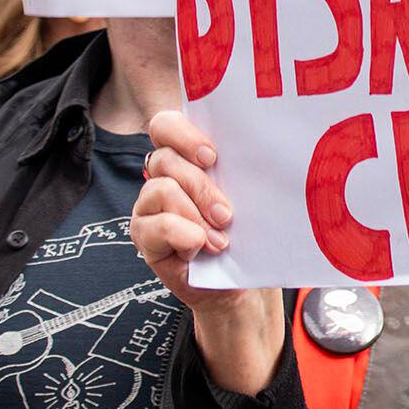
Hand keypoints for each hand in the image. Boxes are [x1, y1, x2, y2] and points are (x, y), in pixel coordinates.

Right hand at [133, 110, 284, 395]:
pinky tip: (200, 247)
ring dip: (195, 214)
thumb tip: (264, 149)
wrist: (245, 282)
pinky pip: (153, 225)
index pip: (166, 126)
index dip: (182, 134)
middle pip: (166, 158)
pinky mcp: (145, 235)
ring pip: (161, 189)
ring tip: (221, 238)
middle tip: (226, 213)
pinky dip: (181, 235)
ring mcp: (150, 205)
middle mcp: (165, 176)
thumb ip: (246, 168)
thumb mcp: (252, 195)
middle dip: (201, 186)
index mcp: (188, 157)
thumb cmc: (250, 233)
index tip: (212, 156)